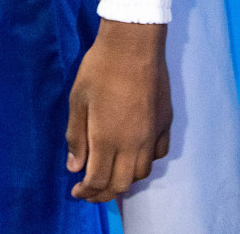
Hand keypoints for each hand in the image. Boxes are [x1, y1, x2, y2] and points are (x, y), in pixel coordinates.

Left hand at [66, 20, 171, 201]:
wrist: (134, 45)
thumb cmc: (99, 69)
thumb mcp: (77, 101)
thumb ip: (76, 137)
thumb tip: (74, 167)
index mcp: (108, 139)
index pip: (98, 180)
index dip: (86, 192)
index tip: (76, 192)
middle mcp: (134, 144)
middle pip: (122, 183)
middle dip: (103, 194)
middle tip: (89, 192)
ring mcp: (152, 135)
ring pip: (141, 173)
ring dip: (124, 180)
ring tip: (109, 175)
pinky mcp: (165, 123)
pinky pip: (157, 155)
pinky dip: (144, 163)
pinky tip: (133, 156)